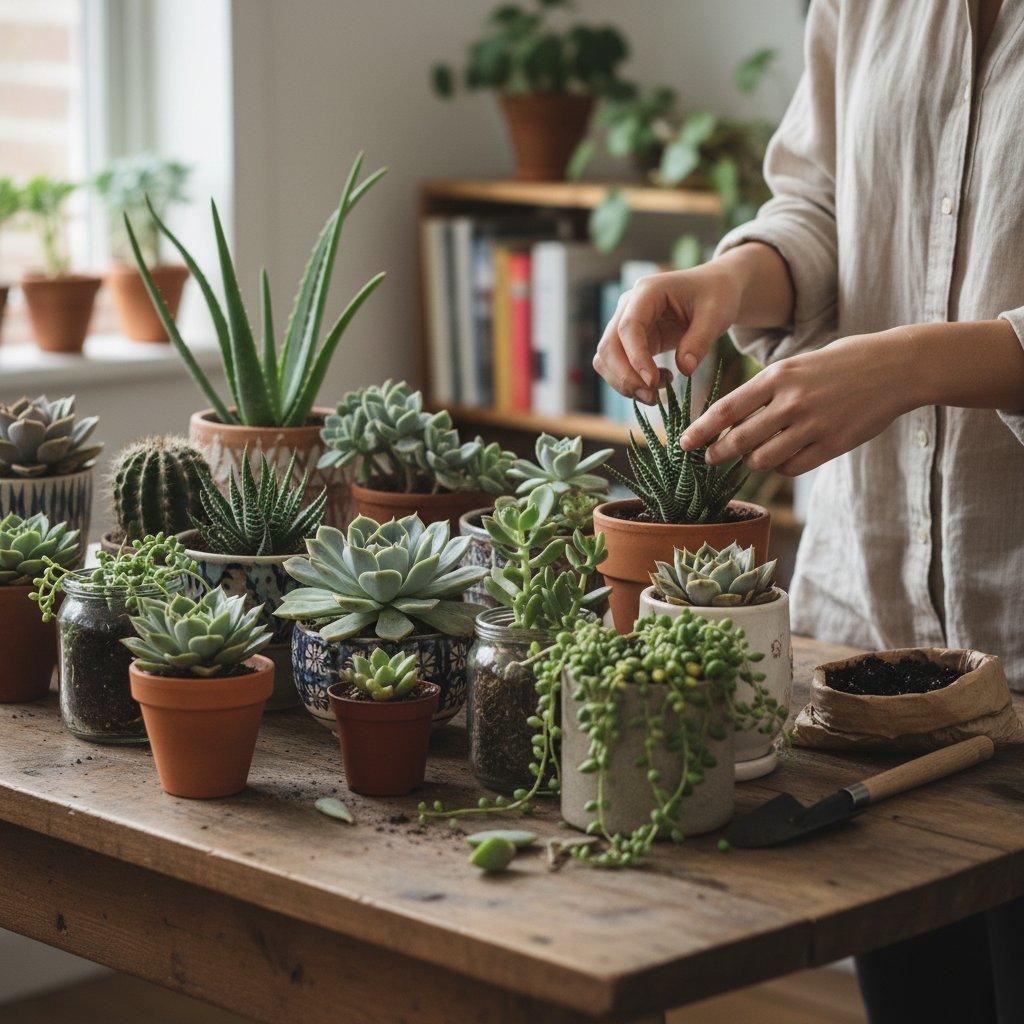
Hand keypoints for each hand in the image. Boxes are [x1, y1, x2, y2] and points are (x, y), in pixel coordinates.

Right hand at [592, 243, 793, 403]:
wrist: (713, 291)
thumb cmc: (716, 296)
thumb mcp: (716, 314)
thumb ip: (700, 341)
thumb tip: (684, 370)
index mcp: (647, 292)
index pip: (629, 327)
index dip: (636, 357)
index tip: (652, 382)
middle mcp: (628, 307)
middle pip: (609, 346)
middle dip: (626, 377)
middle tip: (652, 398)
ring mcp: (624, 324)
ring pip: (605, 359)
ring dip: (624, 383)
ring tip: (656, 395)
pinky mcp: (629, 342)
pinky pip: (616, 366)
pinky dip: (630, 382)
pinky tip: (658, 383)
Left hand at [680, 332, 913, 475]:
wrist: (899, 366)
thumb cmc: (845, 361)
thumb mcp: (800, 362)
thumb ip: (769, 388)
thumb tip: (733, 416)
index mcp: (779, 376)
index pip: (726, 409)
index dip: (700, 430)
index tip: (683, 443)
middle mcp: (792, 401)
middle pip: (739, 440)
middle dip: (716, 454)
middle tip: (707, 460)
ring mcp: (814, 426)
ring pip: (763, 459)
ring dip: (751, 462)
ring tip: (751, 456)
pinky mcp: (833, 445)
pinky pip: (792, 467)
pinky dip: (780, 467)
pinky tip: (781, 459)